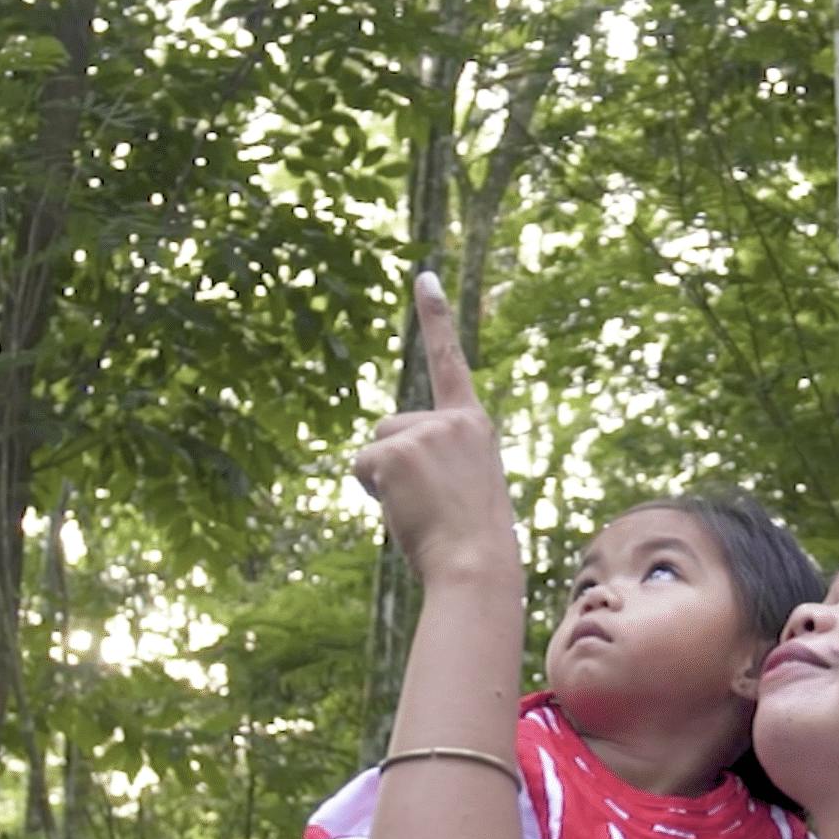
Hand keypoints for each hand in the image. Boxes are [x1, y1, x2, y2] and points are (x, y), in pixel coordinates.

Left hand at [354, 273, 519, 586]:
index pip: (449, 360)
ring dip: (386, 482)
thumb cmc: (469, 538)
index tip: (422, 275)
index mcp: (474, 424)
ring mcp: (426, 431)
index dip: (435, 316)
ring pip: (375, 449)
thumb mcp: (465, 485)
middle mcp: (453, 419)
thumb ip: (439, 457)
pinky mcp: (398, 449)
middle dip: (395, 465)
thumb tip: (397, 462)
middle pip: (390, 427)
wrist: (476, 563)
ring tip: (422, 508)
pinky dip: (374, 492)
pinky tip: (407, 508)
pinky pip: (362, 466)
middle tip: (431, 502)